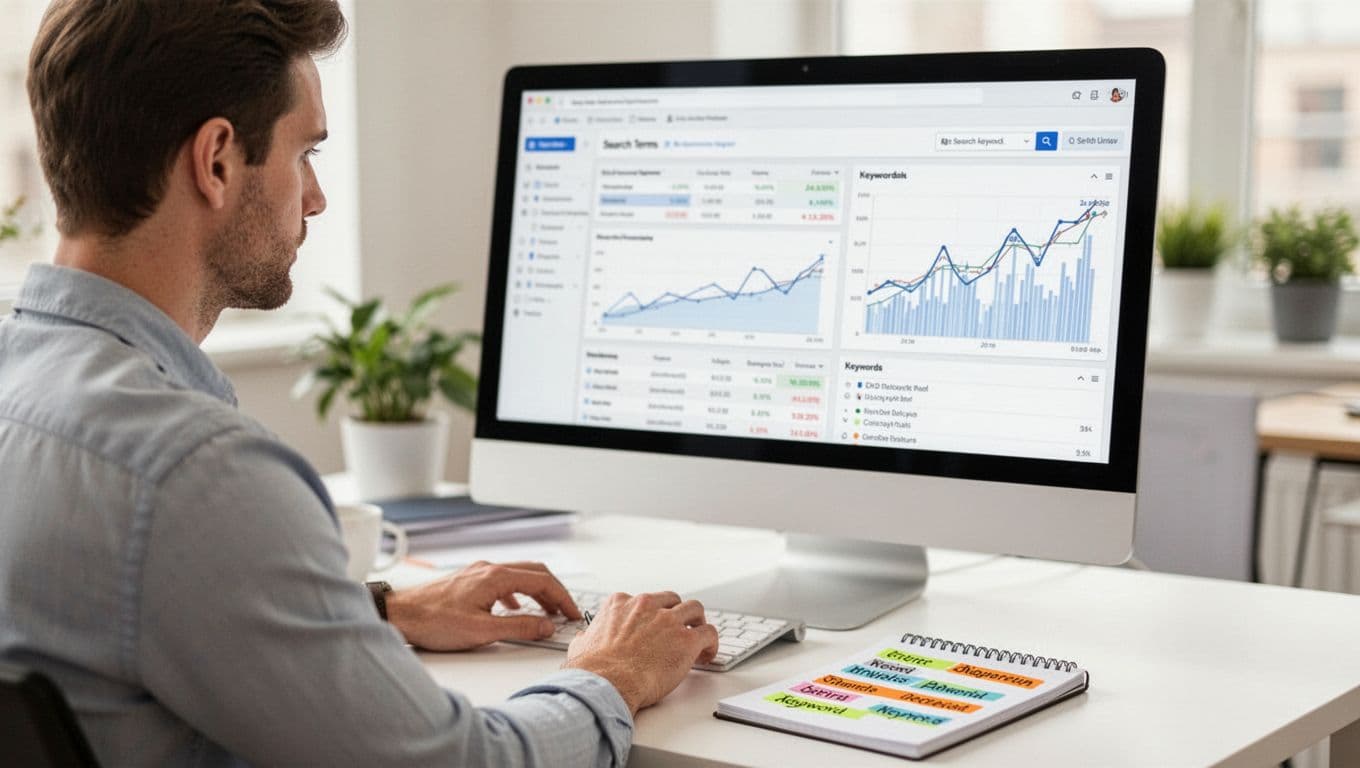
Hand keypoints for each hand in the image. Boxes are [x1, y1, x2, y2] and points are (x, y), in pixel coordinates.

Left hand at [384, 560, 580, 650]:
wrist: (399, 615)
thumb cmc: (433, 620)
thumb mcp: (482, 630)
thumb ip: (518, 628)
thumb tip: (545, 626)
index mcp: (495, 577)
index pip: (542, 580)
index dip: (562, 597)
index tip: (573, 613)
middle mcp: (488, 569)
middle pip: (534, 573)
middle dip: (554, 591)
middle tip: (566, 611)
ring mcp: (477, 573)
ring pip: (518, 576)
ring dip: (537, 591)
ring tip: (546, 611)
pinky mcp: (468, 582)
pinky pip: (502, 581)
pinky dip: (518, 593)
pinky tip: (513, 607)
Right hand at [562, 592, 718, 716]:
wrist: (607, 683)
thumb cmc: (593, 670)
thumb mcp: (581, 646)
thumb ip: (587, 637)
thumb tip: (584, 639)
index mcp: (620, 604)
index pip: (643, 601)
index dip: (651, 615)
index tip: (654, 627)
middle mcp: (646, 606)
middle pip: (672, 600)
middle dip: (677, 613)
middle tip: (679, 629)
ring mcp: (668, 621)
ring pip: (695, 609)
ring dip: (697, 622)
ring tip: (698, 637)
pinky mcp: (686, 640)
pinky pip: (709, 633)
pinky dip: (711, 642)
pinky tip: (707, 654)